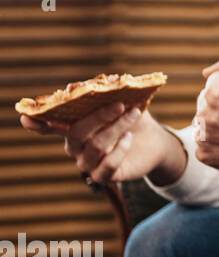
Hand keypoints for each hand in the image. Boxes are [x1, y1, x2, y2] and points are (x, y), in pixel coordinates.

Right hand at [20, 104, 180, 185]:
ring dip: (116, 128)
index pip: (49, 127)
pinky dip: (119, 150)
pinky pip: (106, 166)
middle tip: (119, 104)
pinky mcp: (103, 176)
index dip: (38, 124)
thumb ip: (112, 94)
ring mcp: (87, 163)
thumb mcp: (125, 102)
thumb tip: (109, 80)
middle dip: (98, 117)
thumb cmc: (132, 118)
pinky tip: (129, 138)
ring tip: (134, 115)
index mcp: (73, 127)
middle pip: (77, 132)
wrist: (153, 141)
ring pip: (95, 146)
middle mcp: (76, 147)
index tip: (26, 118)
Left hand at [193, 53, 218, 176]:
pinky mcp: (203, 154)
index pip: (215, 81)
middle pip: (206, 101)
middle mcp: (204, 114)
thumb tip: (206, 72)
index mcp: (215, 92)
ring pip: (204, 122)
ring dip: (217, 124)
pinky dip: (216, 143)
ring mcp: (202, 136)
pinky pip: (204, 142)